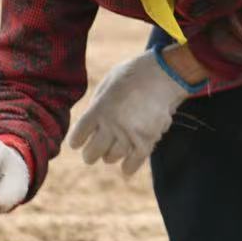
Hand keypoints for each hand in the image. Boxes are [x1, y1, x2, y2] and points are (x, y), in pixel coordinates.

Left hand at [69, 49, 186, 175]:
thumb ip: (96, 106)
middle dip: (91, 154)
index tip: (79, 142)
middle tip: (94, 151)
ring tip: (116, 147)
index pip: (77, 138)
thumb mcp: (106, 85)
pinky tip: (126, 167)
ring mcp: (129, 134)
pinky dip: (128, 167)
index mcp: (98, 109)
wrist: (164, 73)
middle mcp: (111, 124)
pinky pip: (132, 164)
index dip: (77, 141)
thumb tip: (88, 127)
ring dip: (111, 155)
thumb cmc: (134, 75)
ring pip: (111, 158)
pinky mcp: (147, 141)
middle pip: (91, 154)